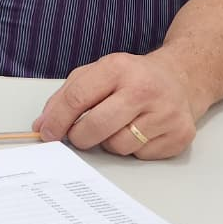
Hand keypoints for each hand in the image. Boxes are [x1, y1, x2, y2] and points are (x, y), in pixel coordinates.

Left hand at [32, 51, 202, 159]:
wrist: (179, 79)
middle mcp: (144, 89)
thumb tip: (43, 125)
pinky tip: (139, 131)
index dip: (57, 119)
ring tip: (117, 126)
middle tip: (78, 136)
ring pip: (119, 146)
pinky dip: (133, 149)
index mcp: (117, 68)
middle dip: (80, 137)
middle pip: (97, 126)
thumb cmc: (130, 77)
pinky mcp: (180, 135)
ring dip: (109, 142)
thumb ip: (66, 96)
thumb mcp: (96, 74)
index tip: (46, 133)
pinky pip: (141, 155)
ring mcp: (165, 113)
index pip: (77, 98)